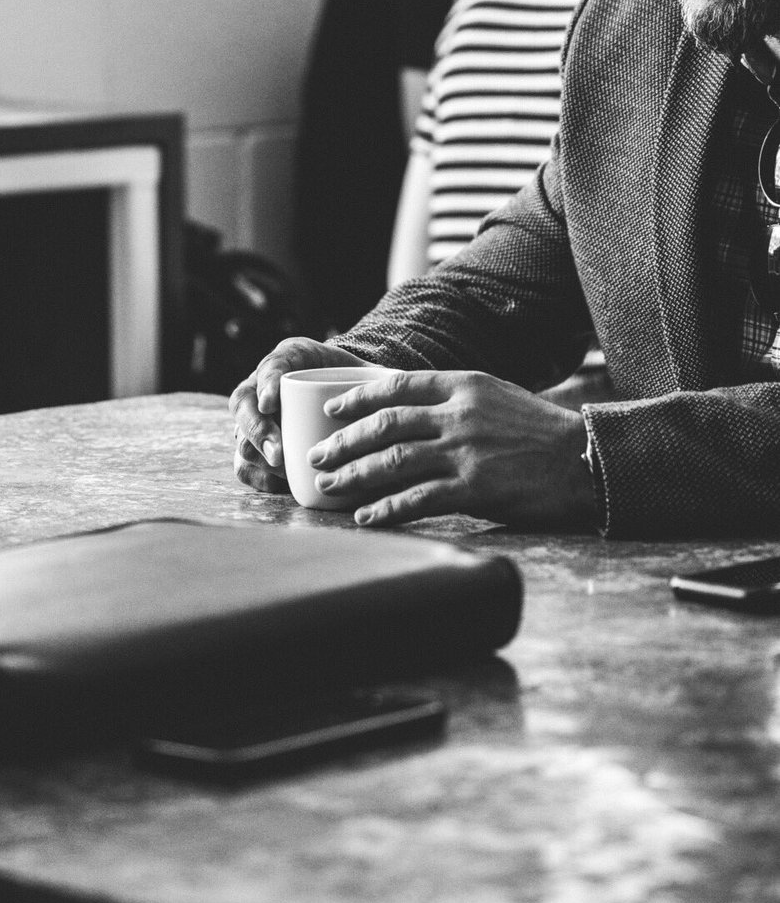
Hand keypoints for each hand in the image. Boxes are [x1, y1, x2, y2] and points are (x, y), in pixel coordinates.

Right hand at [228, 337, 370, 492]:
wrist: (349, 395)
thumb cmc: (359, 382)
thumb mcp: (370, 372)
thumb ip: (384, 378)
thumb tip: (407, 387)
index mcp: (289, 358)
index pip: (271, 366)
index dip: (267, 383)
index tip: (272, 402)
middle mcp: (262, 385)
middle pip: (243, 405)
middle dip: (257, 430)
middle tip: (279, 452)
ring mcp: (256, 418)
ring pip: (240, 437)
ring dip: (257, 455)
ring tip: (281, 469)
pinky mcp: (259, 448)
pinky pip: (245, 465)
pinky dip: (257, 476)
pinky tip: (276, 484)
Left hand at [305, 370, 597, 528]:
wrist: (585, 461)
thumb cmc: (540, 431)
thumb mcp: (498, 397)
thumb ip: (455, 400)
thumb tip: (411, 412)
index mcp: (464, 385)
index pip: (397, 387)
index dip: (357, 400)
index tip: (331, 412)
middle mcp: (460, 414)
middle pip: (385, 425)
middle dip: (344, 441)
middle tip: (317, 455)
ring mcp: (466, 452)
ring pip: (392, 461)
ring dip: (353, 475)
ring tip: (329, 486)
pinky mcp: (474, 489)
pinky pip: (417, 499)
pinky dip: (385, 509)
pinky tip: (365, 517)